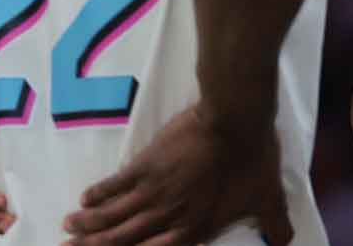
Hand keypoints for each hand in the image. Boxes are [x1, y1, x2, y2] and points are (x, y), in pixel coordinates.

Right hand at [61, 103, 291, 245]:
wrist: (236, 120)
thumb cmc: (255, 159)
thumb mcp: (268, 197)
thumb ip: (275, 224)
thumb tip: (286, 243)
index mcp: (195, 229)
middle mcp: (168, 216)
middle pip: (122, 241)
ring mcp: (154, 191)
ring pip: (111, 217)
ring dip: (87, 227)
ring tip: (67, 231)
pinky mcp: (145, 165)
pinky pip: (114, 185)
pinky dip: (97, 195)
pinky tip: (84, 201)